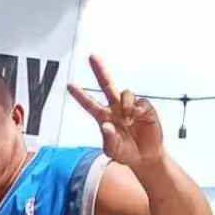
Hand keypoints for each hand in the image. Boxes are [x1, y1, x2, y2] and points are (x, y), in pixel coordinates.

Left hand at [67, 54, 163, 171]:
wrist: (145, 157)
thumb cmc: (126, 153)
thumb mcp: (113, 151)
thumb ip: (109, 139)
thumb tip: (106, 126)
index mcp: (104, 118)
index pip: (90, 104)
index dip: (80, 95)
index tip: (69, 85)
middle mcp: (115, 109)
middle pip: (106, 84)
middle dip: (99, 70)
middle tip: (92, 57)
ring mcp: (130, 107)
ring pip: (124, 93)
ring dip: (125, 104)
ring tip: (128, 120)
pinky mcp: (145, 108)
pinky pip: (140, 101)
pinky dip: (137, 108)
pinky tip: (137, 116)